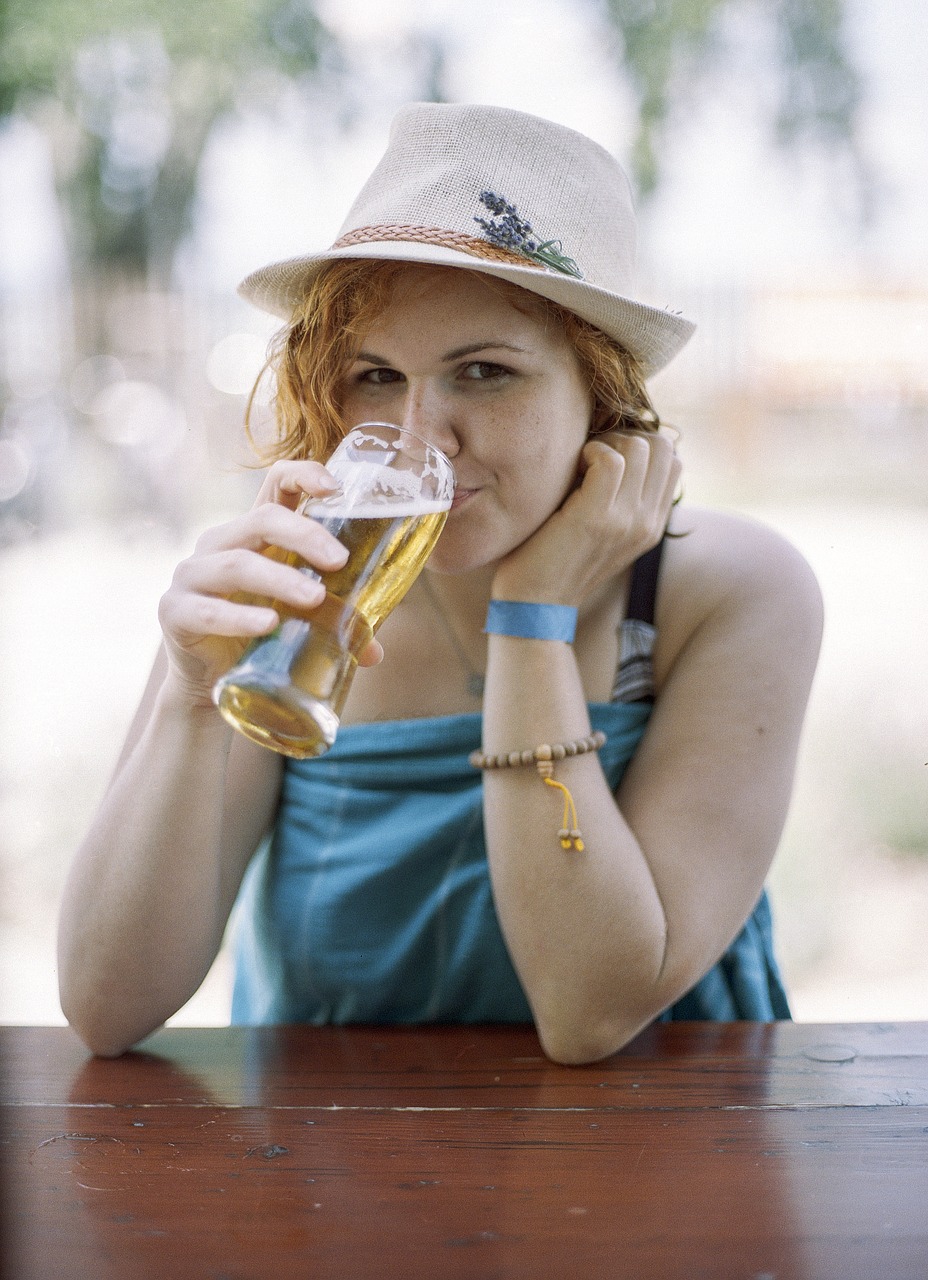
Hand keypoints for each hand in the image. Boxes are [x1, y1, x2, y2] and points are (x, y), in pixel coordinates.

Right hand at [157, 460, 383, 705]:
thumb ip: (334, 625)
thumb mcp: (296, 621)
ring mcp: (193, 576)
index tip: (334, 488)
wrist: (205, 682)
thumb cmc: (255, 637)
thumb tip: (374, 650)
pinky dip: (241, 618)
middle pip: (261, 519)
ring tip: (315, 599)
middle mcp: (220, 545)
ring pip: (237, 563)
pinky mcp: (176, 612)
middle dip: (304, 535)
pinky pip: (208, 610)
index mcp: (254, 536)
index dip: (302, 475)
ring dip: (280, 579)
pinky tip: (268, 625)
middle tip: (338, 561)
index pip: (275, 485)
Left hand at [491, 430, 680, 605]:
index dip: (638, 444)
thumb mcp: (600, 530)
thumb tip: (615, 450)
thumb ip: (619, 499)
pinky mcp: (598, 518)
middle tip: (589, 458)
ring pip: (640, 447)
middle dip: (624, 437)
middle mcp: (648, 523)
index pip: (672, 459)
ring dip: (604, 444)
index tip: (602, 459)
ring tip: (578, 466)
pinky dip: (588, 453)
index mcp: (652, 526)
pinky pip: (610, 460)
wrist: (533, 605)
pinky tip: (569, 471)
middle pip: (662, 446)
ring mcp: (627, 521)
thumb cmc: (553, 559)